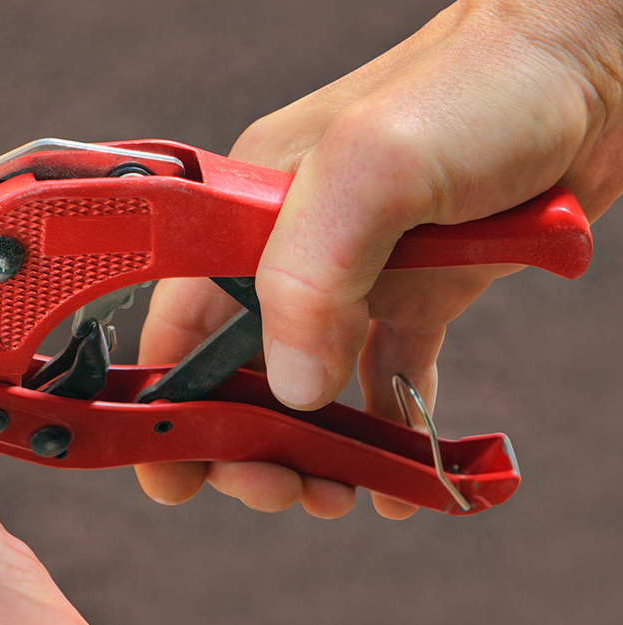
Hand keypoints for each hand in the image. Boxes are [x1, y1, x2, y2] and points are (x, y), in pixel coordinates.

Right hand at [136, 0, 622, 518]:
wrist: (590, 71)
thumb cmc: (477, 87)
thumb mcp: (373, 167)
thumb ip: (312, 276)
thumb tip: (291, 386)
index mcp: (248, 213)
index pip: (178, 318)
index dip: (163, 398)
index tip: (171, 469)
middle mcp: (292, 248)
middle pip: (239, 368)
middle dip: (245, 441)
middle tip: (276, 487)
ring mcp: (357, 274)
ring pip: (310, 384)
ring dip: (314, 448)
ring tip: (334, 490)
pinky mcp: (417, 291)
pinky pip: (386, 377)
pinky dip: (386, 430)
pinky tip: (395, 472)